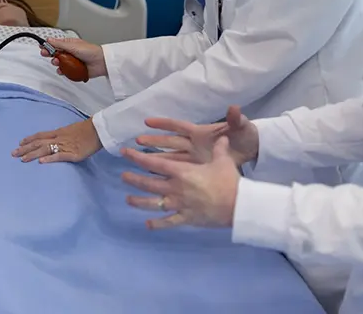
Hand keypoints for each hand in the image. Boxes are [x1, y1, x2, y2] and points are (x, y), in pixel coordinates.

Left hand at [12, 118, 102, 162]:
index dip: (29, 139)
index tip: (19, 143)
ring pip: (45, 149)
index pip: (40, 135)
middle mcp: (58, 138)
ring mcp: (65, 146)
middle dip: (25, 148)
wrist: (97, 131)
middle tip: (13, 153)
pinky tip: (42, 162)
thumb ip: (61, 135)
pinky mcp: (73, 154)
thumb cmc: (85, 131)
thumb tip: (54, 140)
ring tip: (23, 159)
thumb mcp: (70, 131)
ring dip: (33, 154)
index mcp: (58, 133)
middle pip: (39, 143)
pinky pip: (60, 156)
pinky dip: (50, 158)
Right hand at [39, 38, 106, 78]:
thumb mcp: (72, 46)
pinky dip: (62, 71)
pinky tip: (61, 71)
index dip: (48, 46)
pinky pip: (65, 71)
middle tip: (45, 54)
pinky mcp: (74, 70)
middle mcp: (69, 53)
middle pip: (55, 54)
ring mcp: (71, 62)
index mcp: (69, 45)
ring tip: (57, 62)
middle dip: (49, 54)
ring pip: (59, 63)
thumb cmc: (90, 51)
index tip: (41, 47)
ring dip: (56, 63)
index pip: (55, 44)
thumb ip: (59, 44)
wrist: (100, 62)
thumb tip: (49, 39)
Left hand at [121, 137, 240, 229]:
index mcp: (181, 171)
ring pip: (154, 203)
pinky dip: (157, 224)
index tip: (125, 153)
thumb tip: (222, 137)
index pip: (153, 163)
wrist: (239, 206)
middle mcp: (176, 187)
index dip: (137, 158)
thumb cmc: (229, 181)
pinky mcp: (187, 219)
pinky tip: (147, 225)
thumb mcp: (222, 161)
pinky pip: (169, 222)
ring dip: (139, 201)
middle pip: (149, 183)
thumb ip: (219, 148)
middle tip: (122, 176)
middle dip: (134, 179)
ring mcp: (180, 204)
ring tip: (127, 199)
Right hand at [135, 105, 258, 167]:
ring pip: (172, 159)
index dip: (164, 124)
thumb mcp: (241, 127)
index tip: (147, 122)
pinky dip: (170, 177)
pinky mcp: (200, 171)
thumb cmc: (245, 137)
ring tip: (140, 161)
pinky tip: (158, 182)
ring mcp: (195, 159)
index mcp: (200, 133)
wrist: (253, 153)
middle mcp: (194, 145)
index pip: (179, 126)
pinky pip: (182, 174)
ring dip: (157, 160)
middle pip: (170, 143)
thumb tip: (234, 108)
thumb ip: (235, 119)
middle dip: (154, 142)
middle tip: (137, 143)